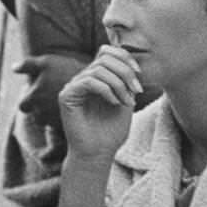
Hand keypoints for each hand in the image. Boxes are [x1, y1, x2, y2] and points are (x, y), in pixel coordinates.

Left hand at [15, 53, 87, 122]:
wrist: (94, 83)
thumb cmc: (67, 70)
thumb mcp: (47, 62)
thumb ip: (28, 65)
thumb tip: (13, 68)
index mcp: (33, 99)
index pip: (24, 105)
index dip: (30, 100)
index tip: (39, 95)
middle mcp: (41, 114)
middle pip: (36, 117)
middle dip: (40, 111)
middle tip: (52, 100)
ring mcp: (55, 122)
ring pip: (48, 122)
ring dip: (52, 116)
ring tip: (63, 105)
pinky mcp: (68, 128)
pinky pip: (61, 128)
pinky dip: (64, 120)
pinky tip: (73, 110)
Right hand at [57, 45, 142, 161]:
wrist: (98, 153)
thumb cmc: (111, 132)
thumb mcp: (126, 102)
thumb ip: (126, 82)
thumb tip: (131, 63)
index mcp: (96, 78)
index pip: (106, 52)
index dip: (124, 56)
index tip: (139, 73)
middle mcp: (82, 79)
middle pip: (104, 58)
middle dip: (125, 71)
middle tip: (137, 90)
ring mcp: (73, 86)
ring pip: (98, 69)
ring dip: (118, 84)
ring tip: (127, 102)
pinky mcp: (66, 96)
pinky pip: (88, 81)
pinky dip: (106, 90)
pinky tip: (114, 103)